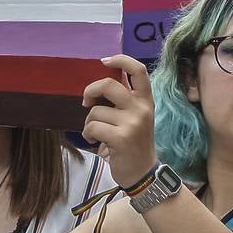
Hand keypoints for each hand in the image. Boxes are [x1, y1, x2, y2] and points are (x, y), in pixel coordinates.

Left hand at [82, 55, 157, 188]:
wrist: (143, 173)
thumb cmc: (134, 143)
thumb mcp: (134, 117)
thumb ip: (122, 100)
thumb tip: (97, 86)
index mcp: (145, 100)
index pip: (138, 70)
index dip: (121, 60)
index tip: (104, 61)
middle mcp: (141, 108)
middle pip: (109, 84)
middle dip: (91, 91)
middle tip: (86, 102)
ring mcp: (132, 123)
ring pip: (96, 110)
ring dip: (89, 122)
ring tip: (96, 133)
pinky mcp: (121, 138)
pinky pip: (93, 127)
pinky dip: (88, 134)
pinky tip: (95, 142)